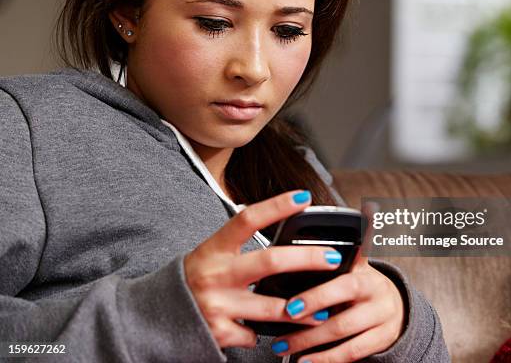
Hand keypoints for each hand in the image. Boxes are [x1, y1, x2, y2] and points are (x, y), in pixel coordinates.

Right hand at [183, 190, 342, 347]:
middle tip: (332, 258)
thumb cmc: (196, 276)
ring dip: (304, 310)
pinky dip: (267, 334)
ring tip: (324, 310)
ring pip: (273, 307)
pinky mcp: (219, 331)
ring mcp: (218, 303)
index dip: (277, 206)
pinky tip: (273, 333)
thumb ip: (241, 247)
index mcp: (215, 248)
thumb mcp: (212, 254)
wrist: (157, 314)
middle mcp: (216, 273)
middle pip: (270, 261)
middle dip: (307, 258)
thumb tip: (285, 236)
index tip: (304, 197)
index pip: (248, 219)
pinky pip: (255, 334)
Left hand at [269, 252, 405, 362]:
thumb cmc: (363, 285)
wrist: (394, 302)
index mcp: (367, 277)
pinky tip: (308, 361)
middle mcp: (379, 300)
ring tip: (286, 348)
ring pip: (345, 340)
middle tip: (282, 337)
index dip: (317, 297)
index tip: (291, 307)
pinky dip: (327, 359)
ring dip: (312, 346)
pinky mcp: (384, 341)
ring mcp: (384, 322)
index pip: (344, 286)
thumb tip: (302, 256)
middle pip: (343, 321)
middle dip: (309, 331)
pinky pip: (353, 354)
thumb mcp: (354, 269)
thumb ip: (334, 267)